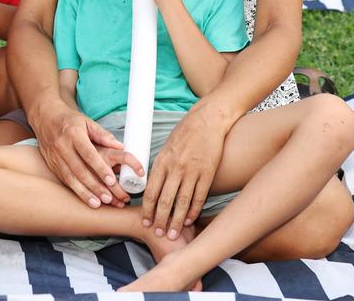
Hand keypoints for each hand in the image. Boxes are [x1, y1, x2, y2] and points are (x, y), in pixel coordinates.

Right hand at [30, 99, 135, 207]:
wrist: (45, 117)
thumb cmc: (70, 120)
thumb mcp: (87, 122)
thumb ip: (103, 135)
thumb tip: (120, 146)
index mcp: (74, 134)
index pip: (88, 154)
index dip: (100, 168)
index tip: (112, 180)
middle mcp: (62, 146)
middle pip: (80, 169)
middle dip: (94, 185)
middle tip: (108, 198)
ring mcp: (55, 157)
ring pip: (70, 178)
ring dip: (84, 192)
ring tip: (97, 204)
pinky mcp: (52, 164)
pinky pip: (64, 180)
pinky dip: (75, 190)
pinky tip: (85, 199)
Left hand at [142, 105, 228, 237]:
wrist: (207, 120)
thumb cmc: (185, 133)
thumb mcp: (166, 147)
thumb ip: (160, 167)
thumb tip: (153, 186)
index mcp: (162, 161)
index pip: (150, 191)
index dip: (147, 209)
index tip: (145, 221)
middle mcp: (175, 168)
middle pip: (165, 201)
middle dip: (159, 220)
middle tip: (158, 233)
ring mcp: (192, 171)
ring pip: (182, 203)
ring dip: (176, 221)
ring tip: (173, 233)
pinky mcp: (207, 173)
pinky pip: (199, 197)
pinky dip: (194, 211)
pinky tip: (190, 220)